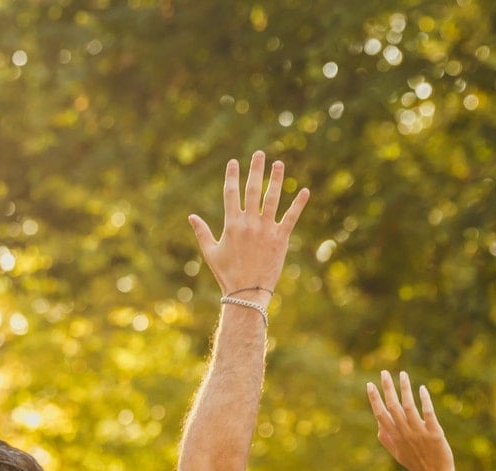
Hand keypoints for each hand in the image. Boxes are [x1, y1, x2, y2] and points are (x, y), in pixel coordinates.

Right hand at [188, 151, 310, 298]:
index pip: (231, 193)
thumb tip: (191, 216)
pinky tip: (304, 190)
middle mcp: (249, 223)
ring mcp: (266, 230)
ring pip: (272, 199)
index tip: (234, 161)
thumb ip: (202, 232)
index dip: (232, 176)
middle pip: (253, 190)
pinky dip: (298, 204)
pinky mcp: (281, 238)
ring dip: (276, 180)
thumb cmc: (227, 273)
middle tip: (259, 154)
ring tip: (279, 164)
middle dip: (255, 170)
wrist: (247, 292)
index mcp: (231, 224)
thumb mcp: (211, 252)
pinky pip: (291, 217)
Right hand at [366, 370, 456, 470]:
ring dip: (404, 389)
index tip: (370, 385)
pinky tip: (421, 388)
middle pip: (393, 407)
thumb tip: (378, 425)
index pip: (380, 414)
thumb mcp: (398, 454)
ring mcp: (419, 432)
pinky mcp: (434, 432)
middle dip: (387, 388)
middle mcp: (404, 433)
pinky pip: (428, 413)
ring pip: (409, 406)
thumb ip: (387, 440)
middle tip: (383, 372)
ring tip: (402, 374)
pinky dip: (424, 400)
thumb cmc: (416, 465)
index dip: (375, 399)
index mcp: (394, 437)